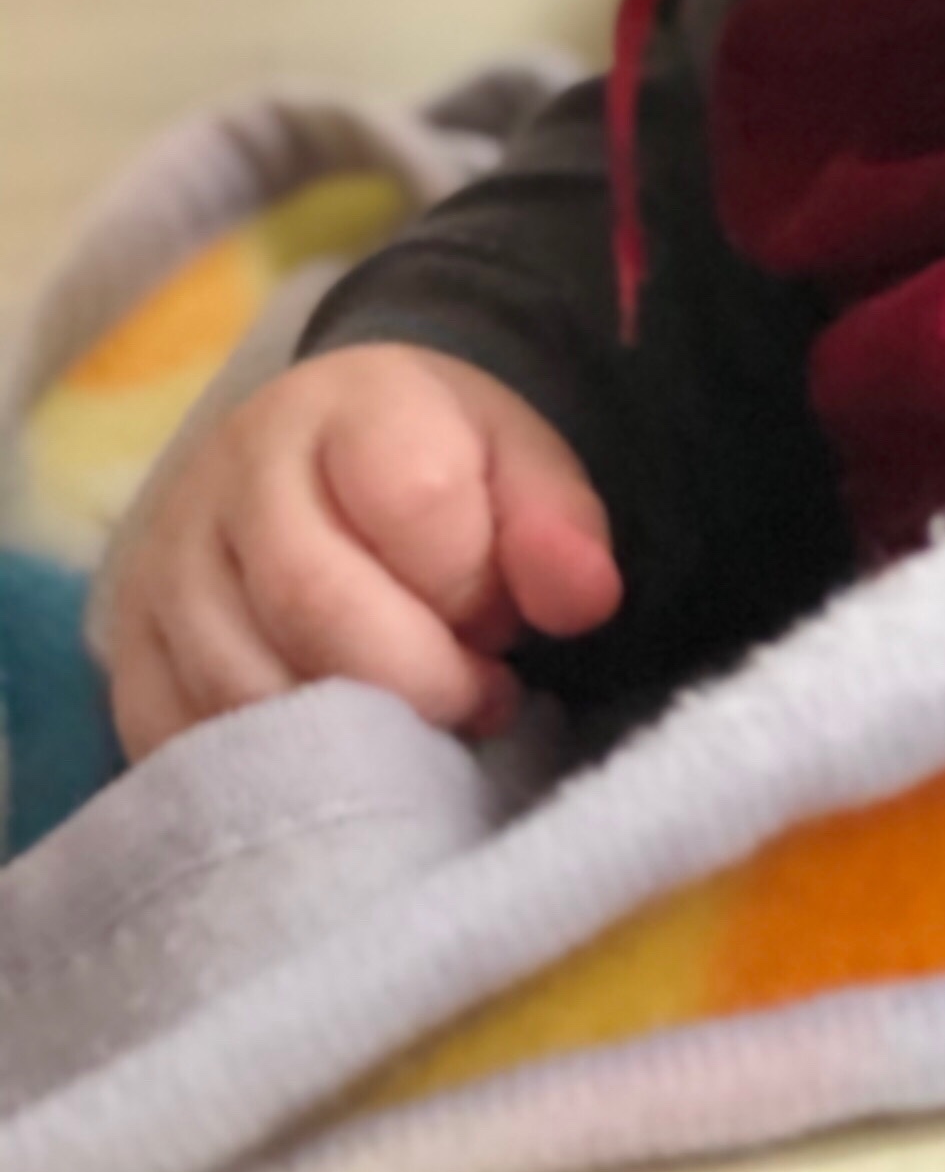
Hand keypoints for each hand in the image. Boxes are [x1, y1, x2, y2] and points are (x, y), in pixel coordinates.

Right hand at [100, 344, 622, 763]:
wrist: (321, 454)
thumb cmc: (437, 466)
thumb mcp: (519, 463)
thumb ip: (559, 525)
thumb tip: (587, 600)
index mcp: (347, 402)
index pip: (417, 501)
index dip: (477, 581)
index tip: (505, 617)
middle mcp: (235, 470)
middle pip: (315, 601)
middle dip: (420, 677)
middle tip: (478, 697)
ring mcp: (167, 560)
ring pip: (243, 684)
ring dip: (350, 733)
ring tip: (417, 724)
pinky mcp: (130, 648)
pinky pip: (182, 737)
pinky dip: (270, 770)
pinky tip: (337, 754)